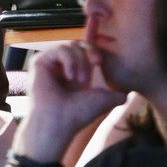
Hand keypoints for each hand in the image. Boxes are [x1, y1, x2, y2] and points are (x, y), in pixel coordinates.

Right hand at [12, 44, 125, 161]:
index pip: (85, 51)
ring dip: (79, 62)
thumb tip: (126, 95)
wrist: (59, 121)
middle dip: (88, 57)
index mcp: (75, 73)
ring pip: (70, 46)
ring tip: (78, 81)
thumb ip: (114, 95)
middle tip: (90, 74)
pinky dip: (69, 61)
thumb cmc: (78, 114)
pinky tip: (69, 77)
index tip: (99, 58)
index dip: (93, 48)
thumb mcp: (102, 100)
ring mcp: (51, 63)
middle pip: (79, 45)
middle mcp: (62, 67)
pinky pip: (60, 49)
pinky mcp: (40, 61)